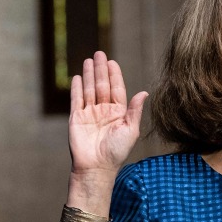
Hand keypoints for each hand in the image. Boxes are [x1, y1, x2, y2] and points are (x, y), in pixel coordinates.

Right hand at [68, 51, 147, 175]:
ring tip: (88, 60)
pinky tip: (77, 77)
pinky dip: (77, 89)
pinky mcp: (76, 119)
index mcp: (118, 113)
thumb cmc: (116, 151)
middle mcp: (104, 111)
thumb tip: (144, 93)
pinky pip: (76, 100)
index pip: (116, 89)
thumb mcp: (130, 130)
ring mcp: (89, 114)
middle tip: (99, 53)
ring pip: (89, 90)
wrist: (97, 167)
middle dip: (101, 70)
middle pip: (102, 86)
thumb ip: (135, 110)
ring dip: (89, 75)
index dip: (114, 75)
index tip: (112, 62)